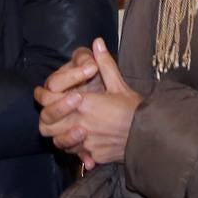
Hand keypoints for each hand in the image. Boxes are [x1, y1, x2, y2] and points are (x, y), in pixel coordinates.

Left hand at [38, 38, 141, 169]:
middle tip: (53, 110)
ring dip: (58, 133)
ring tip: (67, 126)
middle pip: (46, 123)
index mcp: (83, 103)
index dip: (44, 95)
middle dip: (48, 116)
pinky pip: (75, 153)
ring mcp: (85, 142)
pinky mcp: (94, 155)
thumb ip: (104, 64)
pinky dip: (75, 148)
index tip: (45, 92)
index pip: (48, 99)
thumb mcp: (119, 84)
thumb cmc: (136, 109)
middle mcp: (79, 123)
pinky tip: (82, 140)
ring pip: (57, 141)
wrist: (153, 135)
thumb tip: (97, 42)